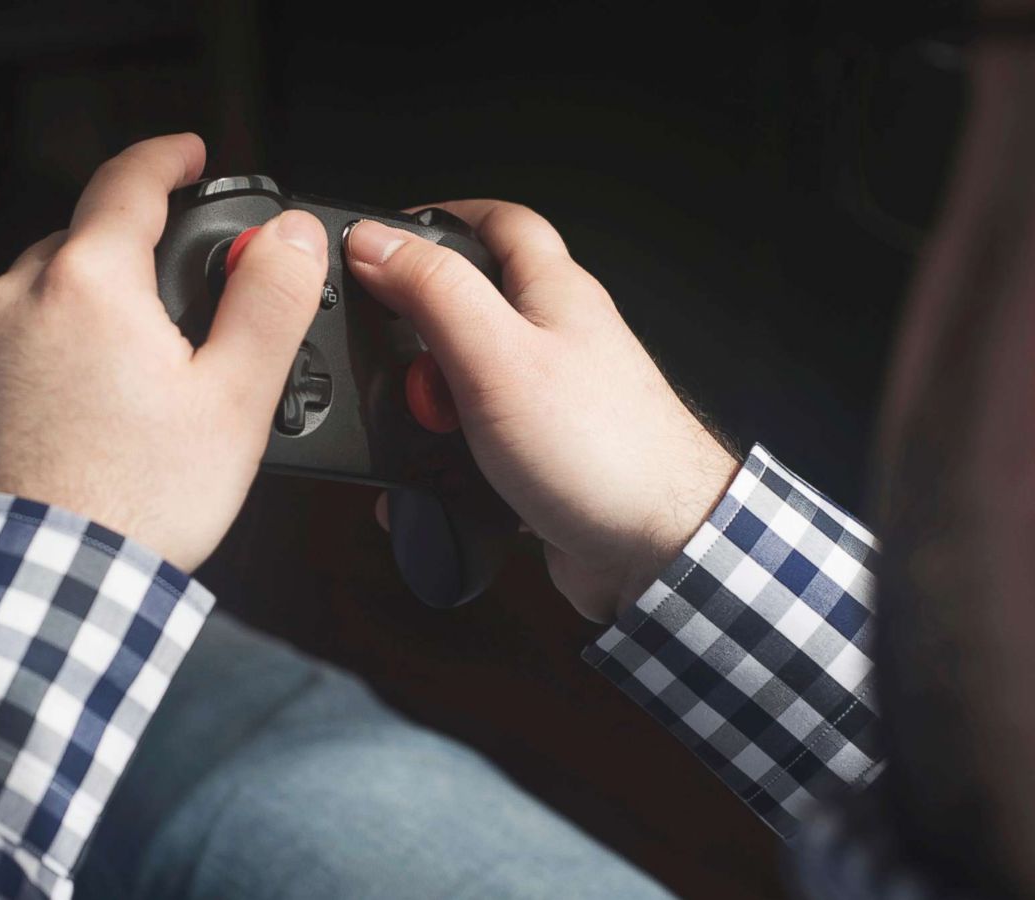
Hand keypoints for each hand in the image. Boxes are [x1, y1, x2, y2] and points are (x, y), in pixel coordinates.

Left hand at [0, 133, 329, 571]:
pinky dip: (36, 371)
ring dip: (80, 321)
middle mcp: (11, 301)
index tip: (187, 154)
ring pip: (36, 305)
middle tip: (178, 316)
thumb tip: (293, 238)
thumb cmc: (134, 503)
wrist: (33, 595)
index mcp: (86, 283)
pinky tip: (73, 427)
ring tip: (127, 393)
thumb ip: (269, 302)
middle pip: (81, 248)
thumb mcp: (234, 400)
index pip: (127, 181)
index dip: (167, 157)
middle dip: (129, 263)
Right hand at [347, 203, 739, 621]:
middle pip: (473, 307)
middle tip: (389, 353)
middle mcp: (559, 339)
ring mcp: (554, 400)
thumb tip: (376, 241)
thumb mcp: (497, 356)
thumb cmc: (602, 451)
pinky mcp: (545, 457)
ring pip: (469, 383)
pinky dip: (447, 464)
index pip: (500, 222)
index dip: (441, 217)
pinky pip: (478, 447)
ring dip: (430, 407)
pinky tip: (431, 484)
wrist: (658, 550)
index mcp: (555, 292)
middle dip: (418, 331)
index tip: (384, 237)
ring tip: (414, 427)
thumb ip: (435, 293)